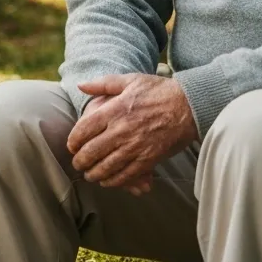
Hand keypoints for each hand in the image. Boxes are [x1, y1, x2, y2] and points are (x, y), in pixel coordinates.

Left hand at [67, 74, 197, 191]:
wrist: (189, 106)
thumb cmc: (159, 91)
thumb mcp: (131, 80)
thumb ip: (104, 83)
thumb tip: (81, 84)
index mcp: (115, 109)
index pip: (83, 130)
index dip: (73, 141)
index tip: (72, 145)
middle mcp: (122, 130)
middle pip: (90, 153)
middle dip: (80, 161)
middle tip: (79, 163)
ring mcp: (134, 147)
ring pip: (104, 169)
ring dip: (93, 174)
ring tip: (90, 173)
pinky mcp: (147, 160)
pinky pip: (123, 177)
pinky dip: (111, 181)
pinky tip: (107, 179)